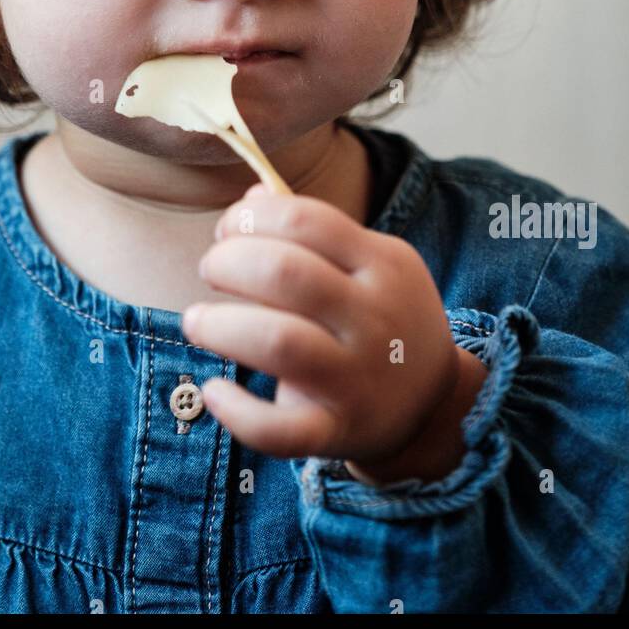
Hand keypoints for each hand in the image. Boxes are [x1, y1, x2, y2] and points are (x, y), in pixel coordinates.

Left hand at [181, 182, 468, 482]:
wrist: (431, 403)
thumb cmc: (381, 317)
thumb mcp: (368, 264)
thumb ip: (313, 230)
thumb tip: (253, 196)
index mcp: (383, 264)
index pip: (305, 221)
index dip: (253, 218)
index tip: (229, 229)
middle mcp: (374, 318)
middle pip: (285, 274)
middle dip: (227, 262)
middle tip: (211, 269)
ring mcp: (358, 379)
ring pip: (277, 343)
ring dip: (220, 326)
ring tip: (197, 321)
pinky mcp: (337, 432)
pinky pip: (277, 430)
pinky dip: (234, 410)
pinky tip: (215, 390)